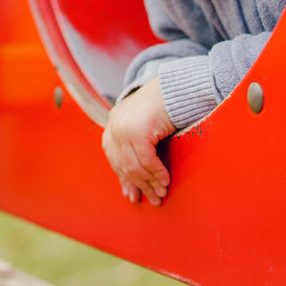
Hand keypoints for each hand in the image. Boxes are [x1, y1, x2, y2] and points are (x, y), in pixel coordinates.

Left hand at [103, 76, 176, 205]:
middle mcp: (114, 127)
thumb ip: (134, 149)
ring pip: (135, 165)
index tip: (134, 196)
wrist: (173, 87)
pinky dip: (157, 172)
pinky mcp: (138, 130)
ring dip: (150, 182)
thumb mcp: (143, 129)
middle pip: (124, 165)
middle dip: (140, 185)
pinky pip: (147, 160)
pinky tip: (165, 180)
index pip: (115, 159)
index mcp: (112, 126)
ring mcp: (124, 128)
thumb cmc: (161, 108)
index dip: (125, 180)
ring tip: (161, 193)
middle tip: (154, 199)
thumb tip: (131, 185)